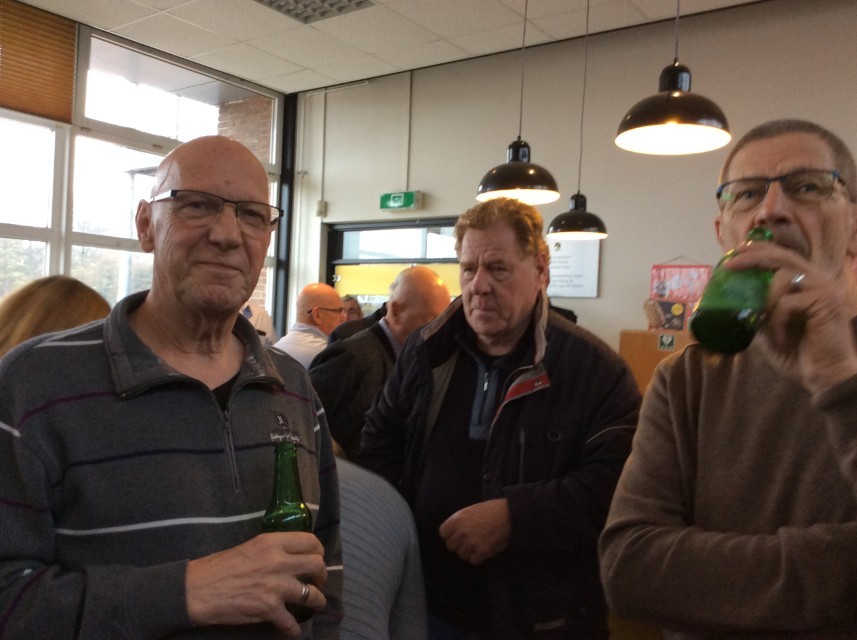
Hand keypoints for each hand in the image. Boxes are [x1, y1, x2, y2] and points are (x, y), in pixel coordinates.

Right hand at [185, 532, 326, 637]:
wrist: (197, 590)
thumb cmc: (220, 567)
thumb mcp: (251, 547)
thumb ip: (273, 550)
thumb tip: (291, 556)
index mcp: (273, 543)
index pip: (310, 542)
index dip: (318, 551)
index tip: (317, 558)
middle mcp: (279, 562)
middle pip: (317, 565)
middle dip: (321, 576)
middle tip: (317, 581)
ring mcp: (276, 586)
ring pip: (311, 594)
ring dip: (317, 601)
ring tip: (317, 604)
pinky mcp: (269, 609)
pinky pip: (292, 622)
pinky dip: (295, 630)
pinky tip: (294, 631)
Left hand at [438, 498, 510, 565]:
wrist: (509, 515)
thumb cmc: (491, 510)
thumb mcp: (471, 510)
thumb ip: (460, 521)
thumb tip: (453, 533)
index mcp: (457, 519)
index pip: (443, 533)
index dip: (450, 535)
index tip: (456, 535)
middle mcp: (461, 532)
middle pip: (451, 546)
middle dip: (458, 545)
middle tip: (468, 542)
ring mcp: (471, 543)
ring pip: (461, 555)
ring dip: (468, 552)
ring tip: (477, 546)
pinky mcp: (481, 552)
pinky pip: (473, 561)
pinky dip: (478, 558)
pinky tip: (483, 550)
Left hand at [724, 241, 856, 394]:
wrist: (825, 377)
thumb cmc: (799, 355)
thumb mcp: (769, 329)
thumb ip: (758, 311)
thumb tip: (730, 301)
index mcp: (808, 283)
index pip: (783, 255)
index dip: (759, 249)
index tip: (734, 252)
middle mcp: (820, 280)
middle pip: (783, 256)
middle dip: (753, 257)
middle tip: (729, 264)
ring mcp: (826, 288)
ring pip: (783, 277)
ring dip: (765, 302)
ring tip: (765, 324)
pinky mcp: (826, 302)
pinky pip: (787, 302)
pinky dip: (776, 321)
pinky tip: (780, 338)